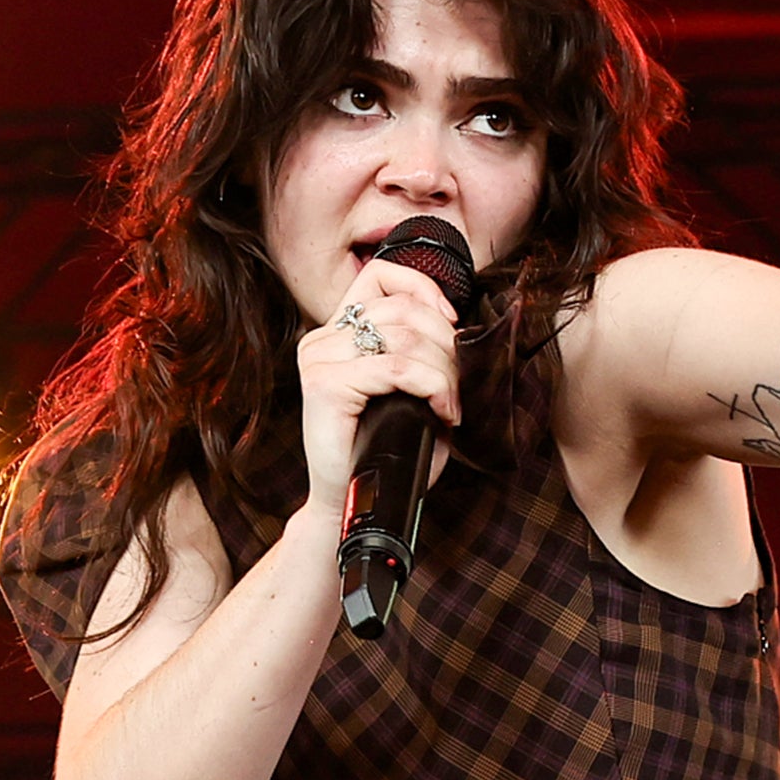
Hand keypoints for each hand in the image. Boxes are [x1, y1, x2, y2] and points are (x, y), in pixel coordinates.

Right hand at [295, 252, 467, 511]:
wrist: (354, 503)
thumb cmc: (385, 450)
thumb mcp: (406, 390)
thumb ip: (419, 350)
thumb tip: (458, 323)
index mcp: (337, 331)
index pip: (381, 276)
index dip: (424, 288)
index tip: (452, 324)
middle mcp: (322, 339)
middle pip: (403, 309)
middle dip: (447, 344)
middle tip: (460, 385)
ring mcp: (319, 359)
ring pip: (404, 337)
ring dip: (444, 371)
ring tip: (452, 403)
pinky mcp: (324, 385)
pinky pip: (397, 368)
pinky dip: (433, 387)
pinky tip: (443, 412)